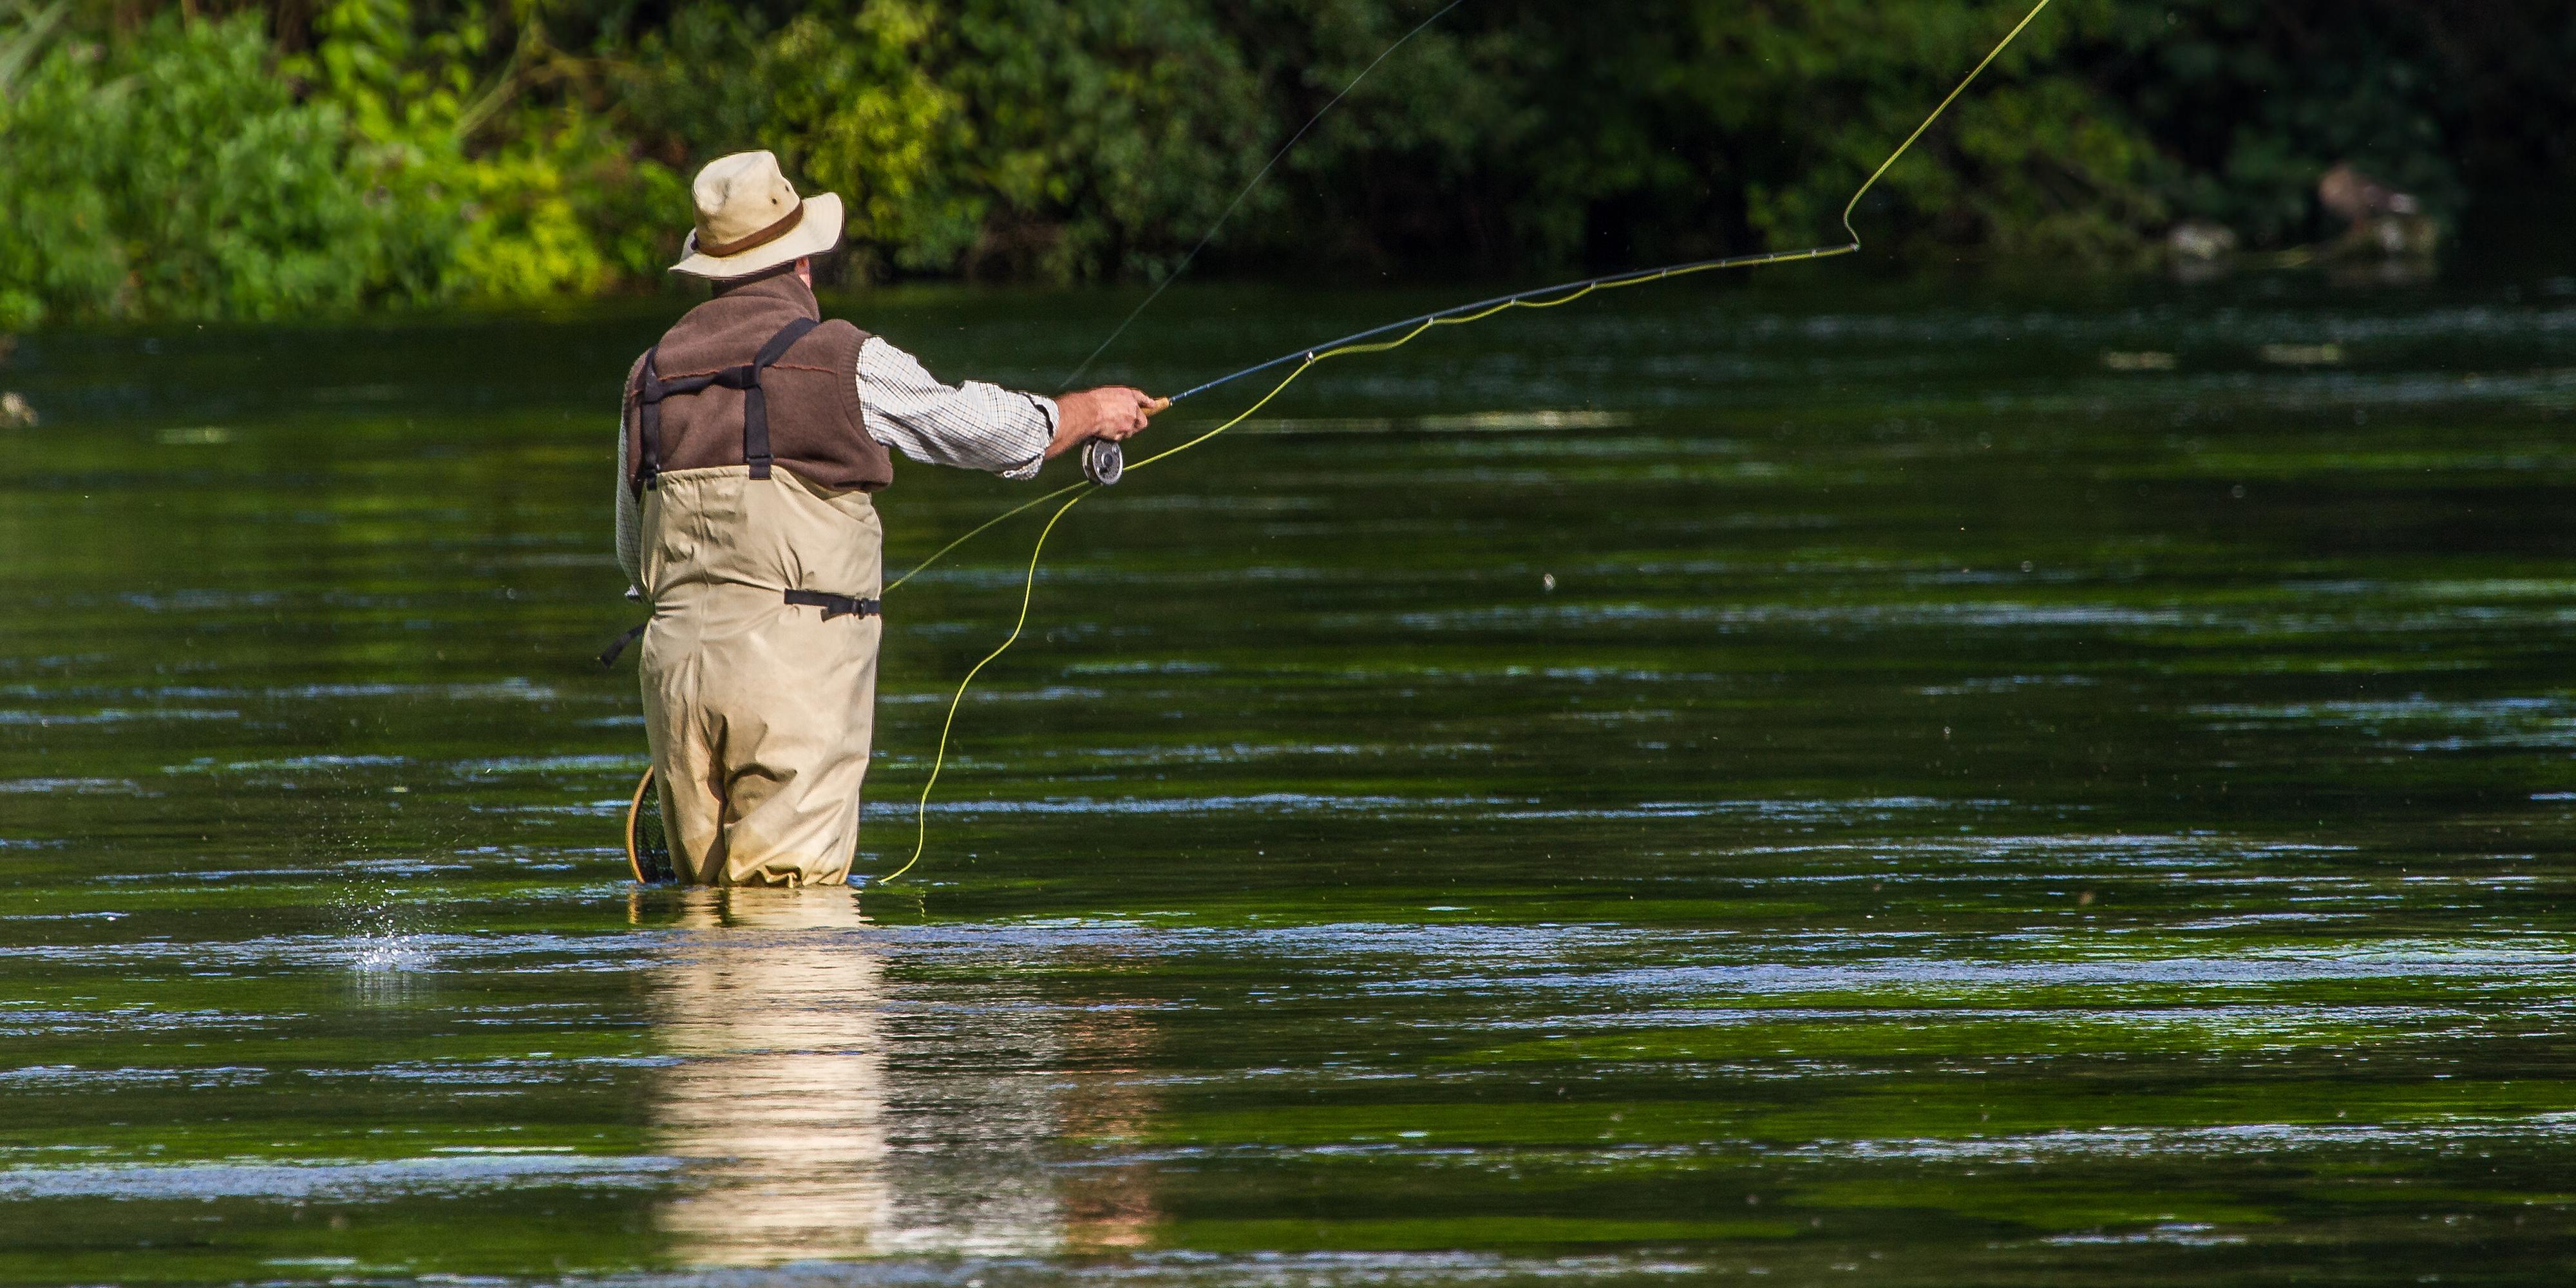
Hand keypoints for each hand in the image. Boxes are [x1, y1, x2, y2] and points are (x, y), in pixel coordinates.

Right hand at [1048, 385, 1166, 457]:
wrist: (1089, 411)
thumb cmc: (1094, 401)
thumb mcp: (1108, 393)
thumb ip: (1118, 400)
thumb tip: (1119, 405)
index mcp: (1128, 395)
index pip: (1141, 398)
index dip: (1148, 402)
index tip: (1153, 405)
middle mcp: (1132, 409)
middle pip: (1142, 420)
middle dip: (1136, 423)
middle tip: (1127, 423)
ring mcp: (1129, 422)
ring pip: (1131, 430)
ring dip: (1124, 430)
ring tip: (1111, 426)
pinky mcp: (1122, 433)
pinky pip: (1121, 436)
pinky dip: (1115, 435)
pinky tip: (1106, 430)